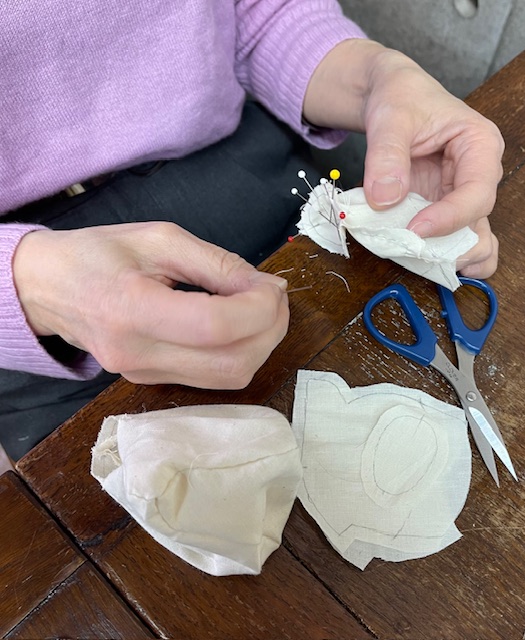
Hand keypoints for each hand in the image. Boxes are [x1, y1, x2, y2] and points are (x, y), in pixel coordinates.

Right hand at [13, 222, 289, 388]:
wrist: (47, 287)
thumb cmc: (99, 253)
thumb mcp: (160, 239)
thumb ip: (218, 264)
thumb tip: (267, 288)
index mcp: (132, 310)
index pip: (215, 327)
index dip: (259, 309)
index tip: (273, 286)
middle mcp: (139, 355)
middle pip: (232, 363)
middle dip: (271, 329)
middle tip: (274, 295)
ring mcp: (144, 375)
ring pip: (230, 377)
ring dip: (262, 343)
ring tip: (262, 308)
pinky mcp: (152, 381)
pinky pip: (214, 378)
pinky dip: (240, 351)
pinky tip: (240, 324)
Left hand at [303, 39, 503, 277]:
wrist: (392, 97)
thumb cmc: (401, 97)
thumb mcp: (391, 117)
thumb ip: (387, 155)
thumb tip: (384, 200)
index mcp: (480, 146)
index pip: (477, 193)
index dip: (450, 218)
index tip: (415, 229)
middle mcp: (479, 176)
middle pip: (478, 223)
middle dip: (451, 246)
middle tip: (417, 254)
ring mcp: (461, 198)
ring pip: (473, 240)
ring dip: (452, 259)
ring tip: (426, 267)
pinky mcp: (443, 211)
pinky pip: (451, 242)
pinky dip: (440, 257)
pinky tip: (423, 264)